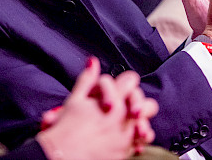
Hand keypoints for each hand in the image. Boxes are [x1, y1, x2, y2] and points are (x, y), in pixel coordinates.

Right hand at [38, 57, 157, 159]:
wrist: (63, 156)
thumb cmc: (67, 127)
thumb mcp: (75, 99)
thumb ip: (87, 79)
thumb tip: (93, 61)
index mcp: (114, 103)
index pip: (131, 81)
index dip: (124, 82)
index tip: (117, 88)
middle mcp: (124, 120)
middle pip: (148, 105)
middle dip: (138, 102)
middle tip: (127, 105)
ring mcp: (127, 139)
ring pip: (147, 126)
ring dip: (140, 122)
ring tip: (128, 121)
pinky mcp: (125, 153)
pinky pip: (140, 145)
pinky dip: (135, 140)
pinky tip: (125, 136)